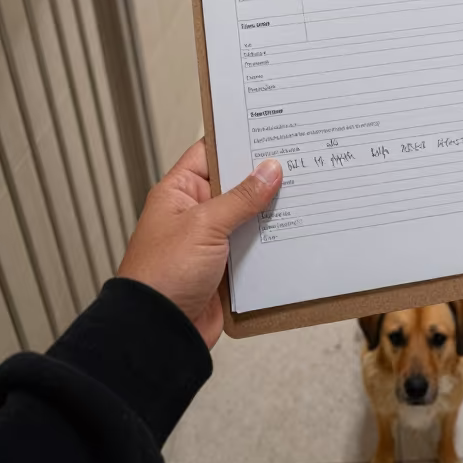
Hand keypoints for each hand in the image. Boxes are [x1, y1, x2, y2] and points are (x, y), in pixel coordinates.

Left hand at [117, 140, 281, 348]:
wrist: (158, 332)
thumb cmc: (162, 276)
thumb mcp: (204, 226)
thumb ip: (241, 198)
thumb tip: (269, 170)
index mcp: (179, 193)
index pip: (209, 153)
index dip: (236, 140)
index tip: (269, 129)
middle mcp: (195, 214)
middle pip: (235, 185)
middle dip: (263, 178)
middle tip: (297, 160)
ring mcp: (211, 242)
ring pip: (248, 217)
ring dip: (270, 212)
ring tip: (304, 193)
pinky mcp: (226, 268)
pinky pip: (254, 248)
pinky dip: (272, 243)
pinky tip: (295, 232)